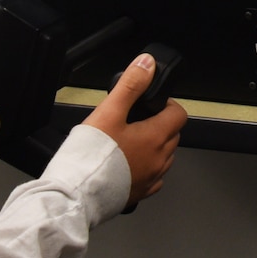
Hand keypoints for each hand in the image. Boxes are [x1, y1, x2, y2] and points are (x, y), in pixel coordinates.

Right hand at [82, 53, 187, 206]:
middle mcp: (159, 159)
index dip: (168, 105)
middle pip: (173, 135)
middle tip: (136, 120)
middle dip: (160, 124)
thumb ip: (131, 85)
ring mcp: (151, 178)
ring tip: (130, 142)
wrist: (77, 193)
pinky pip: (153, 178)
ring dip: (154, 147)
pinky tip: (128, 164)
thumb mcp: (109, 111)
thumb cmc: (92, 155)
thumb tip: (147, 64)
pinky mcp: (141, 193)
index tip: (152, 104)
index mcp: (156, 137)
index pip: (179, 114)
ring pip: (164, 157)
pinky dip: (147, 168)